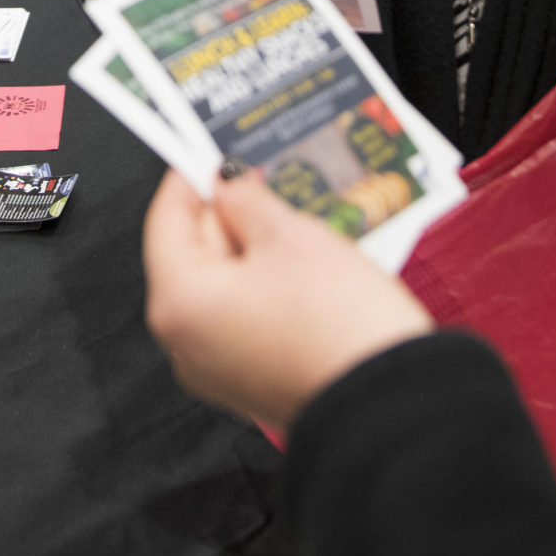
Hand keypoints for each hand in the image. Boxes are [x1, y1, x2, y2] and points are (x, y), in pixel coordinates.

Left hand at [143, 170, 432, 433]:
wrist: (389, 404)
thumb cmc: (338, 323)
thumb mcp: (290, 237)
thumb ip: (247, 202)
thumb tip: (228, 186)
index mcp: (178, 301)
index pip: (167, 219)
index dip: (192, 178)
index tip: (214, 151)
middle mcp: (185, 343)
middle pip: (194, 254)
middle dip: (231, 216)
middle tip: (269, 182)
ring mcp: (219, 370)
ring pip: (226, 287)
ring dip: (256, 252)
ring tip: (299, 223)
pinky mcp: (255, 384)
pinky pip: (248, 320)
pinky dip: (269, 289)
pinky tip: (307, 269)